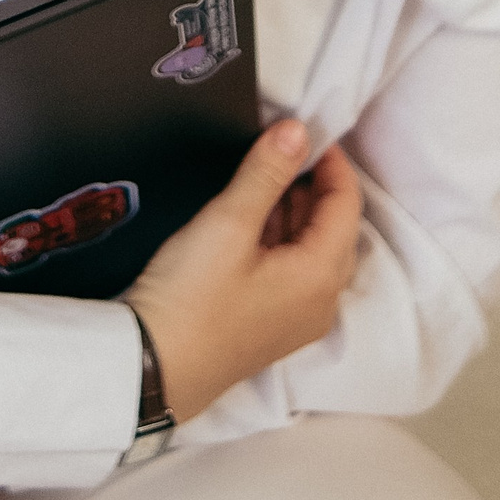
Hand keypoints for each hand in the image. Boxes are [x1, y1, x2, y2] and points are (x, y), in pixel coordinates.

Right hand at [122, 119, 361, 425]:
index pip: (346, 204)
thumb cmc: (191, 298)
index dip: (331, 162)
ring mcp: (297, 318)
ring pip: (311, 249)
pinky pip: (291, 271)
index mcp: (322, 276)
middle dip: (311, 184)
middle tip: (279, 148)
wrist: (153, 369)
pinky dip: (279, 238)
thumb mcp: (228, 224)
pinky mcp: (271, 326)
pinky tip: (249, 220)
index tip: (305, 130)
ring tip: (261, 175)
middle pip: (332, 228)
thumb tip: (298, 130)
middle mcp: (321, 301)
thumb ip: (266, 173)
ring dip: (293, 210)